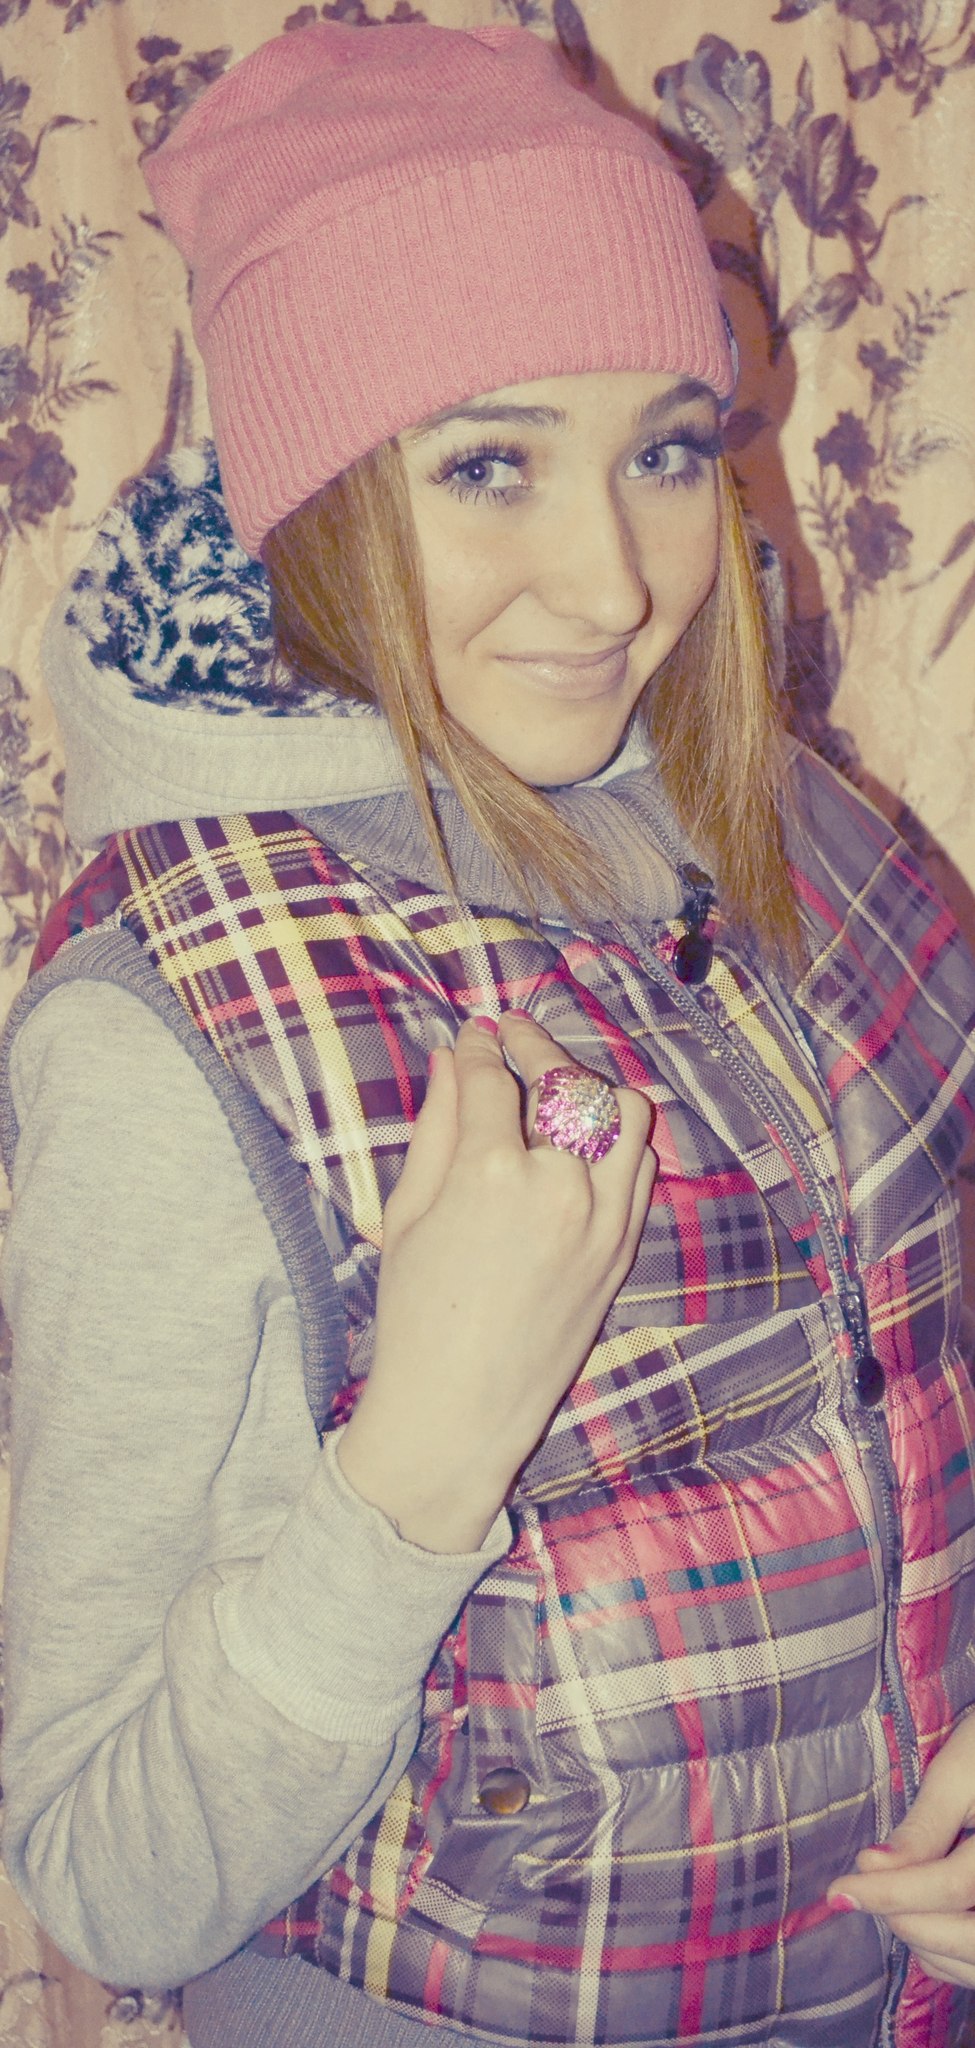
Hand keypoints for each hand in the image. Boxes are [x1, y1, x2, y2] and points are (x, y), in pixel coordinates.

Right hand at [338, 1013, 655, 1551]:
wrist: (460, 1409)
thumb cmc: (415, 1315)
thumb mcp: (407, 1215)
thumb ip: (433, 1129)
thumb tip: (449, 1061)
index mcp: (489, 1174)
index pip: (491, 1080)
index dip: (478, 1049)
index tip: (472, 1036)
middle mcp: (557, 1187)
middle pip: (564, 1081)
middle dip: (534, 1045)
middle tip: (512, 1034)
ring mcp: (602, 1218)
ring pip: (621, 1112)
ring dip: (588, 1086)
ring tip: (557, 1083)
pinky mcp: (625, 1248)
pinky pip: (642, 1165)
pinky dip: (618, 1137)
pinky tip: (586, 1137)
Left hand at [827, 1714, 974, 1985]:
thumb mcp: (962, 1770)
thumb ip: (925, 1825)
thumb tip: (871, 1867)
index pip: (955, 1885)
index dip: (893, 1892)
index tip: (840, 1892)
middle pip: (972, 1937)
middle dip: (909, 1921)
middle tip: (866, 1892)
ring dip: (927, 1944)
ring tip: (891, 1901)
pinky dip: (948, 1956)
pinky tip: (922, 1919)